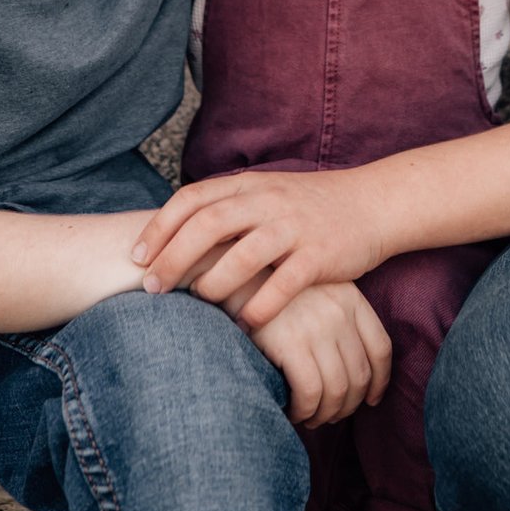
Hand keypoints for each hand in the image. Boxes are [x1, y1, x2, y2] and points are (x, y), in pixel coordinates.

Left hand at [136, 170, 388, 329]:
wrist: (373, 203)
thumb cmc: (310, 206)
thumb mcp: (266, 193)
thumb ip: (227, 207)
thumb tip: (174, 234)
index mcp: (249, 185)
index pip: (192, 199)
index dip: (159, 227)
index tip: (135, 256)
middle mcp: (268, 202)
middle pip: (208, 225)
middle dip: (173, 258)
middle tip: (151, 288)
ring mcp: (295, 227)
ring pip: (243, 255)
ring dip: (213, 283)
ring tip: (197, 304)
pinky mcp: (321, 255)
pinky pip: (283, 284)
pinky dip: (259, 306)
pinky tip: (244, 325)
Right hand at [244, 281, 391, 426]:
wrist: (236, 274)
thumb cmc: (273, 292)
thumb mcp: (316, 292)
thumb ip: (337, 320)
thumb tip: (355, 374)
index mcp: (351, 298)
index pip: (381, 348)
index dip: (380, 381)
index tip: (371, 400)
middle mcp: (339, 312)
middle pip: (360, 374)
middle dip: (348, 405)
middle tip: (332, 416)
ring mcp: (316, 327)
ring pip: (337, 389)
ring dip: (326, 413)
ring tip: (312, 418)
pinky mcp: (291, 343)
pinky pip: (310, 391)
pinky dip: (305, 410)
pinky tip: (295, 413)